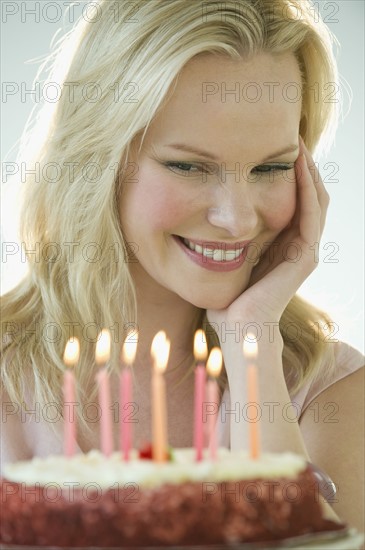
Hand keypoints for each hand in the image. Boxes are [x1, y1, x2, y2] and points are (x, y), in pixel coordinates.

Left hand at [207, 137, 329, 326]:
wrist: (238, 328)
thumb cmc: (228, 298)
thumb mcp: (227, 259)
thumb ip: (228, 238)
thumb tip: (202, 216)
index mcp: (284, 243)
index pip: (294, 199)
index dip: (289, 173)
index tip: (273, 146)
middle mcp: (299, 244)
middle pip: (309, 194)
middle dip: (302, 165)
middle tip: (292, 134)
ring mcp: (305, 249)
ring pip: (316, 198)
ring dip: (308, 170)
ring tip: (298, 142)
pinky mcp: (305, 255)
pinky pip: (311, 213)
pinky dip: (307, 187)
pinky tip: (298, 164)